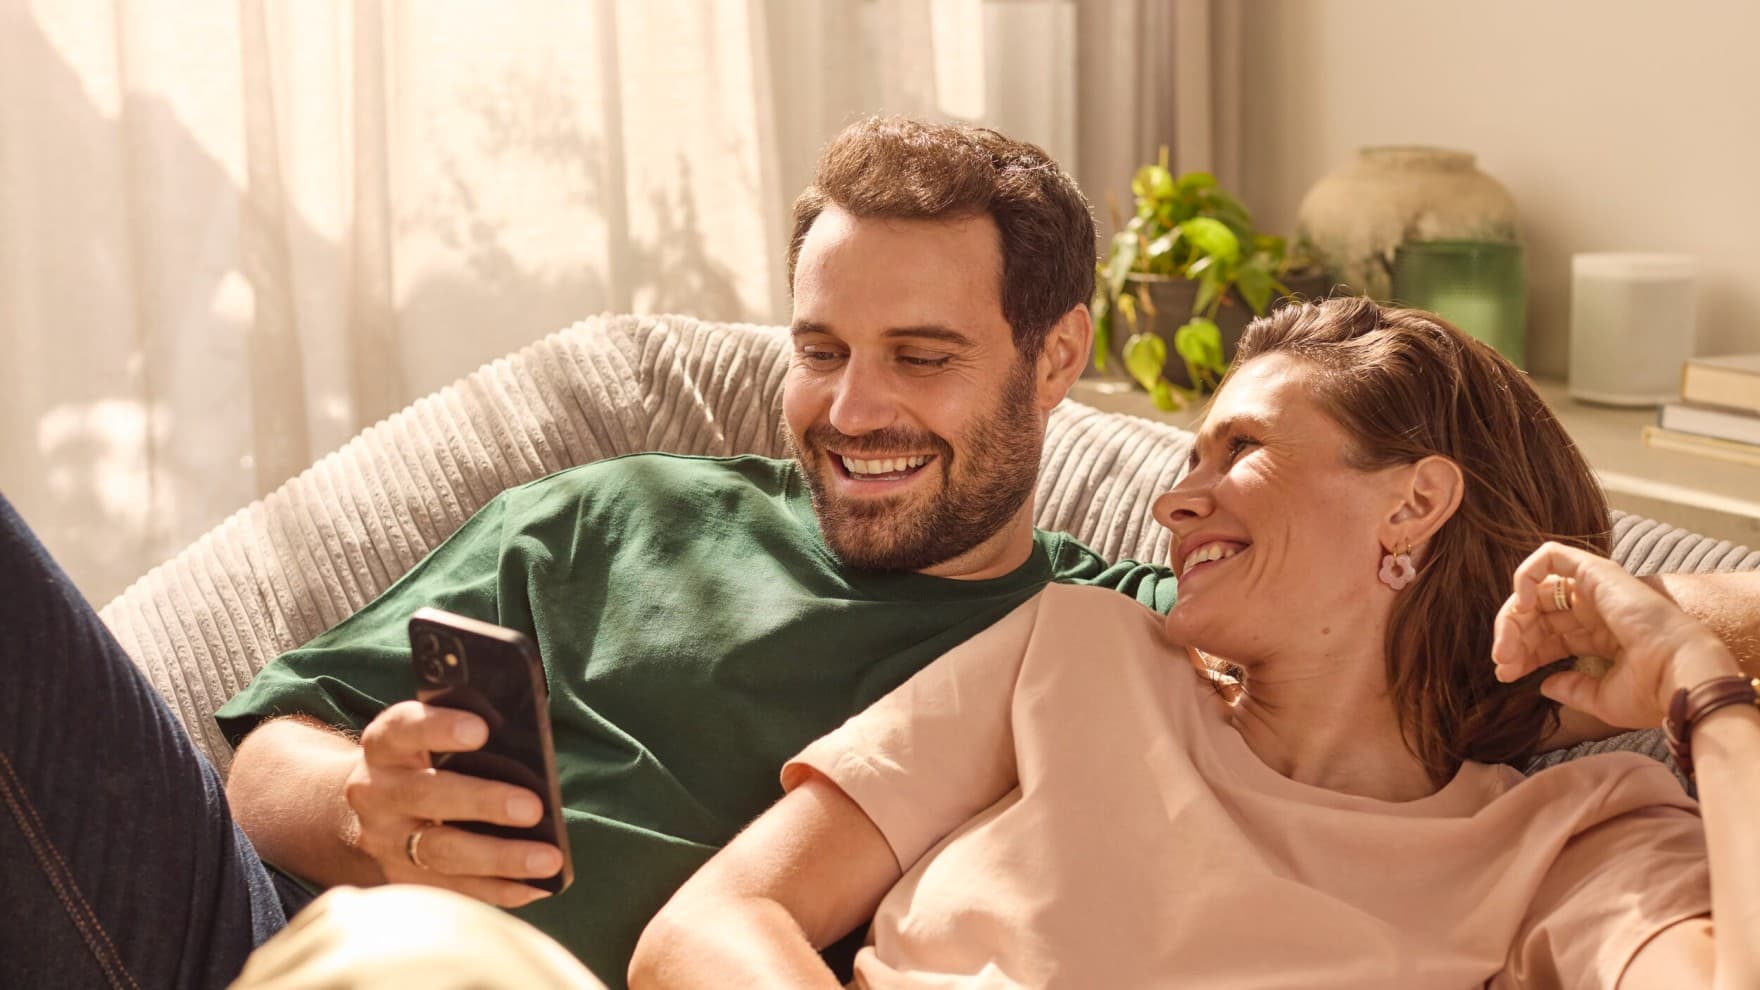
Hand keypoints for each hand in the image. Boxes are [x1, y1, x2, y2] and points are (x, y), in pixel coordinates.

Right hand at [343, 701, 563, 906]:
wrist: (373, 804)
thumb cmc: (425, 757)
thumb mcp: (430, 733)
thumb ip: (467, 726)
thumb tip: (526, 736)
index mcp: (386, 744)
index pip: (404, 728)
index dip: (439, 727)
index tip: (481, 730)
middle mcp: (377, 792)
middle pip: (425, 794)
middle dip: (482, 801)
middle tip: (533, 808)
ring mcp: (385, 840)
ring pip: (440, 851)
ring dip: (499, 857)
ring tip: (548, 859)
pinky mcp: (401, 876)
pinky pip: (451, 889)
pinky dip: (498, 889)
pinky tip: (537, 886)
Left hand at [1491, 542, 1740, 731]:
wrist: (1678, 677)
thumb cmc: (1651, 691)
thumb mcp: (1602, 699)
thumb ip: (1571, 689)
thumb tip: (1543, 684)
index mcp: (1600, 637)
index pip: (1549, 637)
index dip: (1523, 653)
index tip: (1506, 675)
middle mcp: (1596, 610)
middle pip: (1537, 615)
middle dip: (1513, 638)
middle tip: (1502, 664)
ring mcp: (1596, 589)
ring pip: (1537, 590)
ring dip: (1513, 617)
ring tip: (1506, 647)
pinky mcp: (1596, 572)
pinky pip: (1551, 556)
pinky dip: (1526, 575)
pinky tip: (1522, 607)